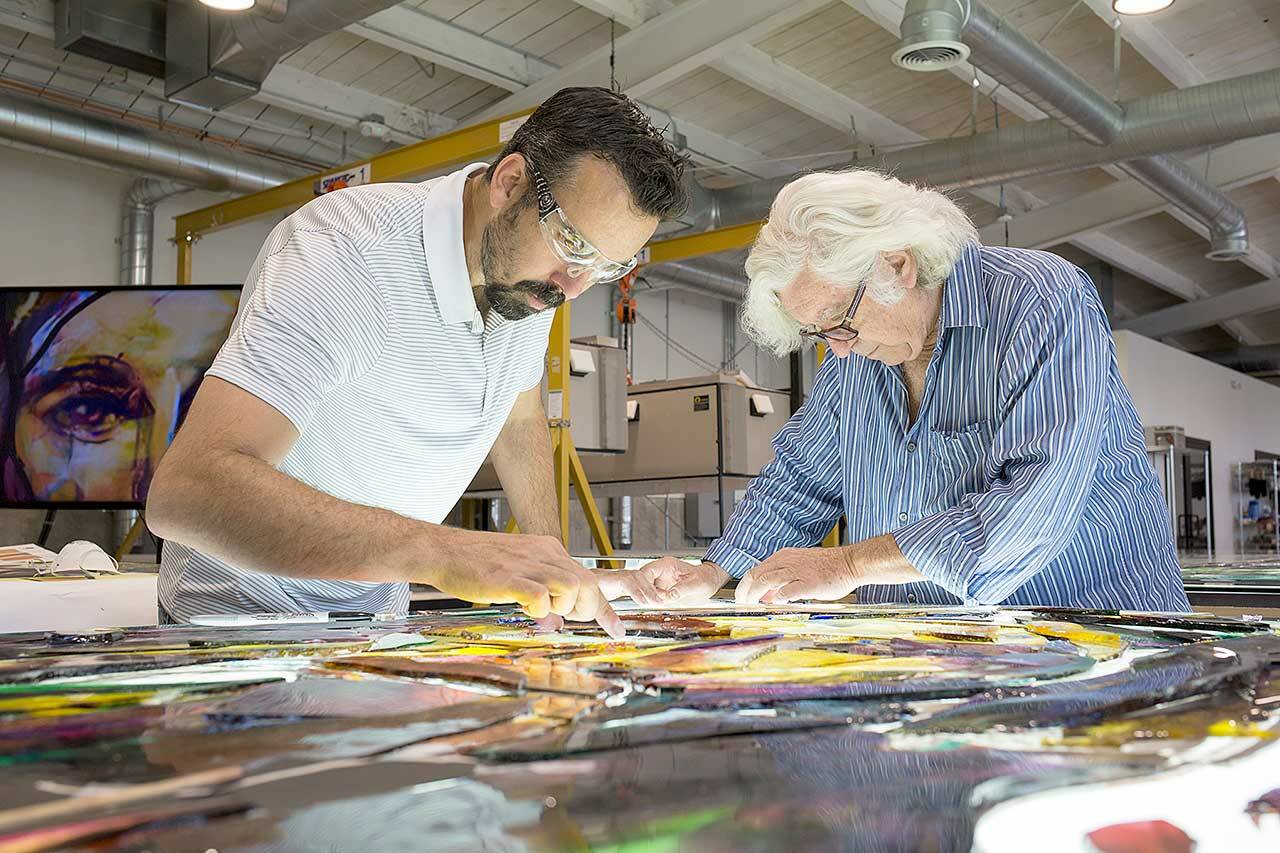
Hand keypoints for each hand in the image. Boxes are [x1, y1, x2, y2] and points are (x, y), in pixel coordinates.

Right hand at [425, 530, 623, 637]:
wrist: (443, 551)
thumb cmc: (476, 563)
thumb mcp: (518, 569)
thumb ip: (540, 587)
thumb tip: (555, 617)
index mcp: (547, 550)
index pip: (587, 576)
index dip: (604, 607)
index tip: (617, 628)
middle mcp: (543, 553)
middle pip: (588, 582)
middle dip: (588, 608)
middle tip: (568, 618)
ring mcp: (527, 564)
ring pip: (572, 586)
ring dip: (566, 607)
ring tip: (544, 612)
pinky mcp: (508, 577)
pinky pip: (541, 596)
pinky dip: (540, 610)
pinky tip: (525, 610)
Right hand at [617, 558, 729, 604]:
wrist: (709, 582)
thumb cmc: (705, 578)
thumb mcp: (696, 583)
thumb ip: (683, 589)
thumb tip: (670, 596)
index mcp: (667, 565)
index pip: (647, 572)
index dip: (644, 584)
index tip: (650, 597)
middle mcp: (660, 573)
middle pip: (642, 582)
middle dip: (646, 594)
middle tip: (655, 603)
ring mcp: (659, 582)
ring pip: (644, 591)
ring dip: (649, 599)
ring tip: (662, 604)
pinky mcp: (661, 591)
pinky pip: (652, 597)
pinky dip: (654, 603)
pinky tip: (661, 606)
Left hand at [735, 535, 924, 604]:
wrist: (850, 563)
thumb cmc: (826, 570)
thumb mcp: (798, 571)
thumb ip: (781, 582)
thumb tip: (765, 597)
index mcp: (783, 557)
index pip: (755, 570)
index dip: (744, 586)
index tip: (741, 599)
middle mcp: (786, 561)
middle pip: (756, 575)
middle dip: (744, 592)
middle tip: (741, 606)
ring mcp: (797, 570)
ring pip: (766, 580)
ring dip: (755, 595)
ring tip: (751, 607)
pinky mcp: (809, 582)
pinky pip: (788, 590)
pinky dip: (778, 598)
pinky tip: (775, 605)